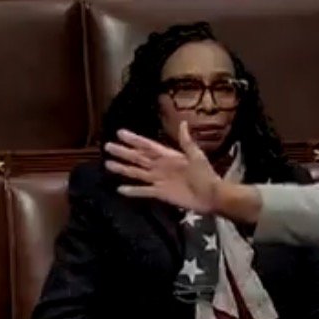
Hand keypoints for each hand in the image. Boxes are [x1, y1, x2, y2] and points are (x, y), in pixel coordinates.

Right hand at [105, 122, 220, 212]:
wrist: (211, 195)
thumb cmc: (205, 174)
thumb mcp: (196, 155)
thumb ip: (186, 141)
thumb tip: (183, 122)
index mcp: (168, 156)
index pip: (147, 146)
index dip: (134, 139)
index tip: (120, 132)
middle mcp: (160, 167)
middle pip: (138, 158)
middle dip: (123, 152)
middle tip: (107, 147)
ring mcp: (159, 180)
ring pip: (137, 173)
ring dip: (123, 169)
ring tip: (108, 164)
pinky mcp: (160, 193)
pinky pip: (143, 191)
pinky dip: (132, 190)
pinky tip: (120, 189)